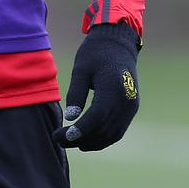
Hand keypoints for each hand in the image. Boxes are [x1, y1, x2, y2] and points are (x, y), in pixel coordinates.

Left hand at [53, 22, 140, 151]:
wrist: (118, 44)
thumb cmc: (96, 54)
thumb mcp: (81, 69)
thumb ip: (76, 93)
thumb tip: (70, 117)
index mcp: (113, 88)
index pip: (97, 116)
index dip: (80, 130)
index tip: (63, 136)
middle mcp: (125, 101)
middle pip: (103, 129)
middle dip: (80, 139)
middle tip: (57, 139)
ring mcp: (130, 107)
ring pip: (111, 134)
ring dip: (91, 142)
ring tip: (69, 141)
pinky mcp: (130, 109)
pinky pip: (117, 131)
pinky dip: (102, 139)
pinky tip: (85, 140)